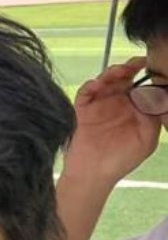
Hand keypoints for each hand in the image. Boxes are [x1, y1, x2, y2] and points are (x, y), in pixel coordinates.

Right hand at [67, 58, 160, 185]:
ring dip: (112, 73)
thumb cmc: (121, 160)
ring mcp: (99, 105)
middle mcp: (117, 103)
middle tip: (137, 64)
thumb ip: (154, 117)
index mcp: (134, 108)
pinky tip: (97, 85)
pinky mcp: (82, 109)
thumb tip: (156, 95)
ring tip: (118, 72)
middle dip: (130, 68)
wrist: (93, 175)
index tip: (154, 70)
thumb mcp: (147, 140)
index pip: (142, 86)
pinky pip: (85, 92)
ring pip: (105, 81)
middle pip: (124, 78)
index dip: (148, 76)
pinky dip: (91, 85)